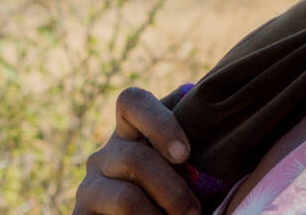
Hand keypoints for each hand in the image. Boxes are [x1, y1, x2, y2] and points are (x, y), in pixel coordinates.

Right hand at [72, 87, 199, 214]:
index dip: (158, 122)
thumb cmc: (176, 202)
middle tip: (194, 214)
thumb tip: (215, 120)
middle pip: (136, 157)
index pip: (132, 101)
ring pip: (128, 198)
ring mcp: (89, 187)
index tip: (184, 154)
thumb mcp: (186, 174)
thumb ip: (190, 153)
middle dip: (174, 190)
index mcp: (132, 134)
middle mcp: (105, 155)